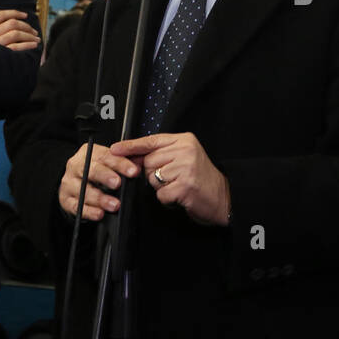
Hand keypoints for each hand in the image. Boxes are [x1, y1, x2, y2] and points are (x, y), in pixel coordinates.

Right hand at [0, 9, 39, 50]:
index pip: (0, 15)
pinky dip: (27, 44)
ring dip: (29, 35)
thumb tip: (10, 28)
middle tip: (34, 32)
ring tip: (36, 39)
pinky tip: (33, 45)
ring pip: (16, 34)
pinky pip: (16, 47)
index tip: (25, 15)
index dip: (14, 13)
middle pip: (12, 23)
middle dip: (26, 26)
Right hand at [57, 143, 138, 221]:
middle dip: (106, 176)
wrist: (74, 184)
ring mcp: (69, 183)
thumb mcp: (107, 164)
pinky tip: (99, 214)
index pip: (105, 156)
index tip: (133, 171)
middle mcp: (76, 166)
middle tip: (118, 183)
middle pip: (91, 170)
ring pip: (84, 190)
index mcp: (88, 153)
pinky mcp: (65, 199)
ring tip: (114, 205)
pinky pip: (77, 206)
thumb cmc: (96, 172)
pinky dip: (89, 211)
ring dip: (100, 199)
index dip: (120, 163)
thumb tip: (139, 166)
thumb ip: (122, 163)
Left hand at [111, 132, 229, 225]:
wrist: (223, 197)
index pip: (151, 141)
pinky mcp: (185, 186)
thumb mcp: (184, 157)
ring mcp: (186, 168)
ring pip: (152, 178)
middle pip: (148, 161)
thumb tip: (133, 157)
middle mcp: (186, 151)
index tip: (115, 149)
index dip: (131, 146)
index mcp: (185, 140)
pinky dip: (167, 199)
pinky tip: (180, 195)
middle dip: (153, 174)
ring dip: (161, 187)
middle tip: (172, 178)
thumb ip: (162, 154)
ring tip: (177, 185)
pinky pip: (160, 194)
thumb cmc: (201, 178)